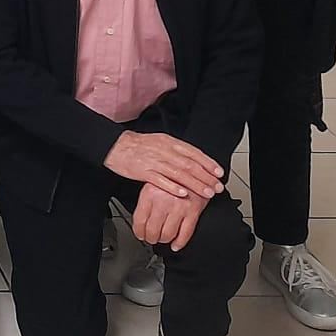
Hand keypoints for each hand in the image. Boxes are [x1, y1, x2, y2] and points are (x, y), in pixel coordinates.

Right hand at [104, 130, 223, 200]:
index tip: (219, 173)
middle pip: (189, 165)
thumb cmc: (139, 145)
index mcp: (169, 142)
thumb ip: (177, 149)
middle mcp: (164, 151)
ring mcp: (154, 162)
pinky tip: (183, 194)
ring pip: (179, 174)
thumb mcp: (161, 141)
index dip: (208, 163)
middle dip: (206, 177)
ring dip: (195, 184)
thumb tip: (196, 159)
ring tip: (206, 193)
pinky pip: (161, 181)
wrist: (116, 146)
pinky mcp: (143, 172)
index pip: (193, 153)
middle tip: (217, 187)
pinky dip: (173, 188)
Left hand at [132, 181, 207, 249]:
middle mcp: (163, 200)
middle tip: (151, 238)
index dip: (139, 231)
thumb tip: (140, 221)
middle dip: (151, 238)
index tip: (140, 234)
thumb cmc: (173, 176)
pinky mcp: (193, 212)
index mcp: (150, 193)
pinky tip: (175, 245)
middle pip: (153, 230)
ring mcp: (179, 207)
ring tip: (162, 239)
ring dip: (163, 240)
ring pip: (168, 234)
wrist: (195, 170)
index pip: (140, 220)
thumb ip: (146, 200)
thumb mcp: (154, 182)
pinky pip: (185, 233)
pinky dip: (179, 243)